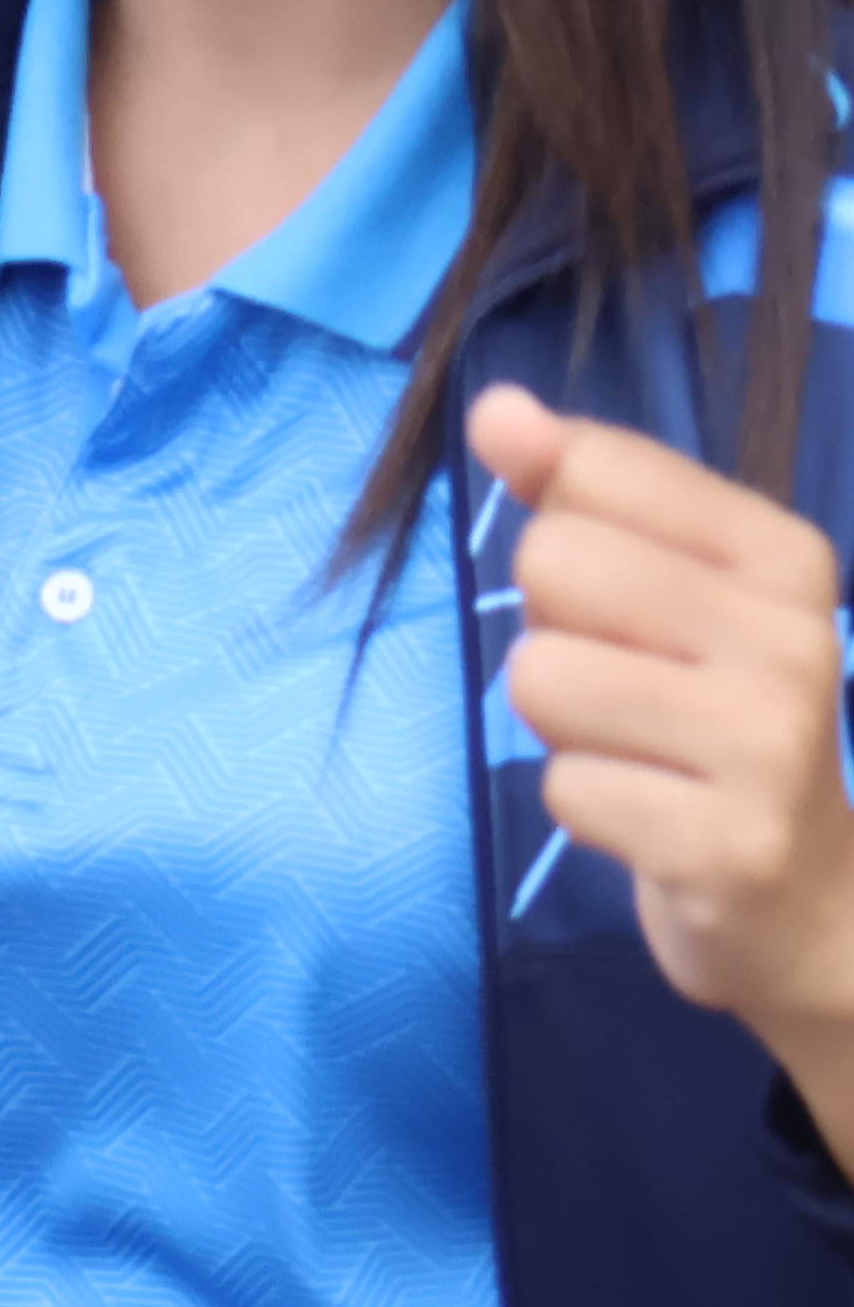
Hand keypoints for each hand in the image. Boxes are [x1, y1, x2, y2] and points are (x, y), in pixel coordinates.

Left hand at [483, 387, 853, 1081]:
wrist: (810, 899)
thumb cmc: (711, 717)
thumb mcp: (665, 587)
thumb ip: (578, 488)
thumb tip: (496, 407)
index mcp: (785, 557)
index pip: (595, 471)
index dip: (563, 529)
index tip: (621, 594)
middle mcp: (794, 640)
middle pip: (552, 561)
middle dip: (552, 627)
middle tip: (624, 684)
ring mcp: (768, 746)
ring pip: (542, 677)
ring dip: (560, 725)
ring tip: (636, 751)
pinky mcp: (726, 845)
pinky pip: (564, 789)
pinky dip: (585, 805)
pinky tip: (652, 816)